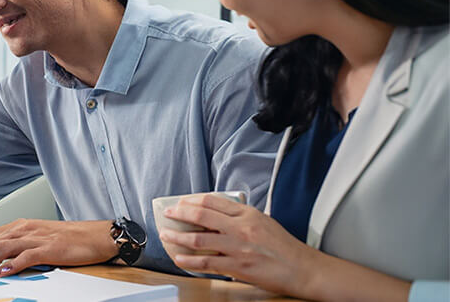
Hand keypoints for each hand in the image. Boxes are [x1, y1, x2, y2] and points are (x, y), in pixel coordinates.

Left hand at [0, 219, 117, 276]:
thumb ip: (22, 244)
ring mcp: (37, 238)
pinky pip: (25, 257)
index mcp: (24, 225)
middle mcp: (27, 229)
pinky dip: (11, 265)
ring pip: (4, 247)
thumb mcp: (42, 236)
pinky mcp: (48, 249)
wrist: (96, 236)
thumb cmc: (71, 238)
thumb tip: (3, 257)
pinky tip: (3, 273)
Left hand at [158, 193, 318, 296]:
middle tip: (167, 214)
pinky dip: (188, 260)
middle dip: (179, 213)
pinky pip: (206, 262)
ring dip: (177, 236)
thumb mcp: (262, 220)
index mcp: (247, 213)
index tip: (180, 202)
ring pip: (198, 239)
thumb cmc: (283, 246)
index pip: (212, 201)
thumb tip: (214, 216)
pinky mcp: (237, 267)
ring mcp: (237, 247)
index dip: (191, 200)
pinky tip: (178, 258)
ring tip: (166, 235)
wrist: (301, 268)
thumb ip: (239, 216)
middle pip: (201, 215)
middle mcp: (240, 228)